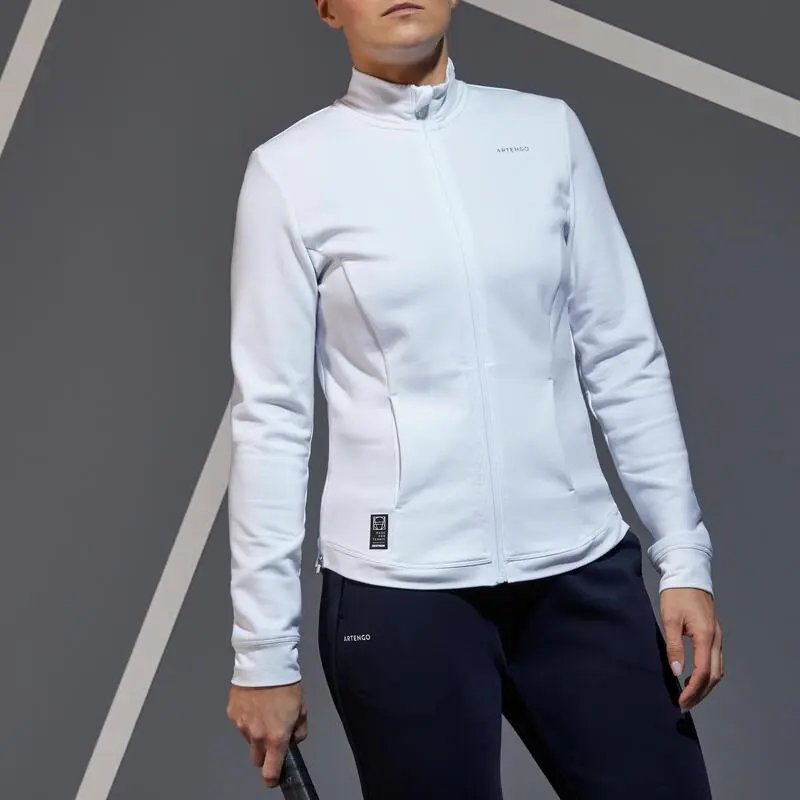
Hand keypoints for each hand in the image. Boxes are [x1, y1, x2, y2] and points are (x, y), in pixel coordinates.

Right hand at [226, 680, 307, 787]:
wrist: (265, 663)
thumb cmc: (286, 685)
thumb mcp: (302, 709)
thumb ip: (299, 730)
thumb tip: (293, 739)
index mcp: (276, 737)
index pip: (270, 772)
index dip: (272, 778)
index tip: (274, 777)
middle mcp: (257, 736)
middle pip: (257, 758)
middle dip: (264, 753)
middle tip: (272, 735)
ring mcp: (241, 725)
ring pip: (248, 739)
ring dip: (255, 732)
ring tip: (264, 711)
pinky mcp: (232, 713)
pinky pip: (240, 722)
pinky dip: (246, 717)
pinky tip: (254, 702)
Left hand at [660, 588, 723, 712]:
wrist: (688, 575)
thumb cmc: (676, 595)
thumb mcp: (670, 619)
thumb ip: (673, 646)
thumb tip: (676, 672)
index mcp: (705, 636)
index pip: (703, 672)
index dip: (693, 690)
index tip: (681, 702)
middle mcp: (716, 639)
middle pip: (714, 675)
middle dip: (701, 693)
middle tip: (684, 704)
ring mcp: (717, 637)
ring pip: (717, 670)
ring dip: (705, 685)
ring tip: (688, 695)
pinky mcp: (714, 634)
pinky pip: (715, 661)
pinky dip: (707, 674)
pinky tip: (693, 678)